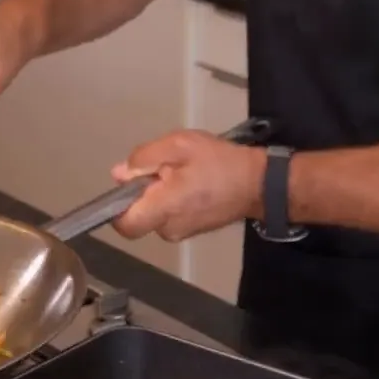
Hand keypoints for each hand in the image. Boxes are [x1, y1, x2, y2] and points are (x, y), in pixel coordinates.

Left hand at [109, 130, 264, 243]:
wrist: (260, 183)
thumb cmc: (220, 162)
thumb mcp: (179, 145)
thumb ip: (145, 158)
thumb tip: (120, 174)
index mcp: (164, 208)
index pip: (125, 225)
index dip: (118, 207)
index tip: (129, 185)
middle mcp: (170, 228)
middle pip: (140, 215)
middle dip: (145, 192)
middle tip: (166, 168)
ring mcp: (183, 232)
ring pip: (155, 214)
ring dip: (161, 194)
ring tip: (184, 171)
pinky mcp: (193, 230)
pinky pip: (171, 215)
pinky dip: (174, 199)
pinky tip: (192, 181)